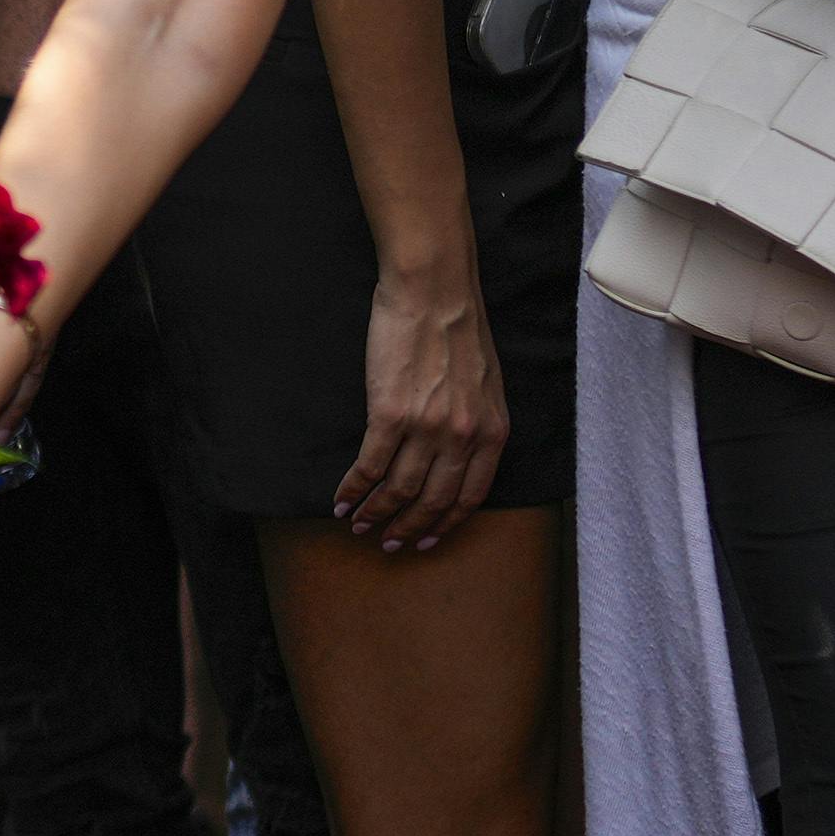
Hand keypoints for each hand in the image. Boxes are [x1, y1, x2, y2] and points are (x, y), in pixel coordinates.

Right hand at [337, 274, 504, 551]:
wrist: (435, 292)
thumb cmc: (459, 329)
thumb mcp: (485, 386)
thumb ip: (475, 425)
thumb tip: (452, 458)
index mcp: (492, 431)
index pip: (470, 496)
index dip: (445, 525)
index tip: (426, 540)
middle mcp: (463, 436)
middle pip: (433, 501)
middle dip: (408, 529)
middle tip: (388, 543)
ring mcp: (427, 427)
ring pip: (399, 490)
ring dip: (376, 514)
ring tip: (359, 524)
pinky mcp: (390, 414)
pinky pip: (370, 466)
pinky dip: (353, 489)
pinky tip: (342, 500)